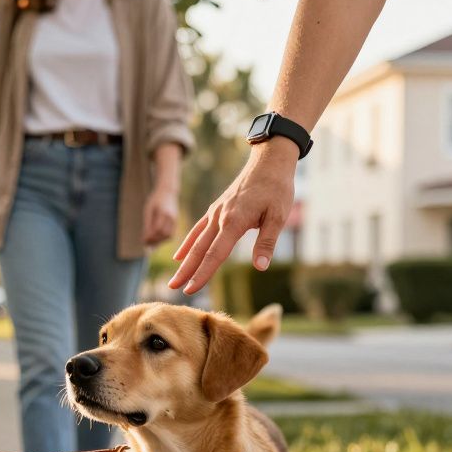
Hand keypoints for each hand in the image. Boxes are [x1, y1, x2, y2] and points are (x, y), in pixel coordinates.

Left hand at [142, 185, 178, 245]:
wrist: (168, 192)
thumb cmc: (155, 200)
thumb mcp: (148, 209)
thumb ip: (147, 223)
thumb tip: (145, 237)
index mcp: (163, 212)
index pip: (157, 229)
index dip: (151, 237)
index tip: (143, 241)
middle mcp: (171, 217)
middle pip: (164, 234)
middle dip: (155, 241)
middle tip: (146, 245)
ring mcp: (175, 220)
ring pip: (169, 236)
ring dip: (160, 242)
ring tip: (150, 243)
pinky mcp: (176, 222)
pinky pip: (171, 234)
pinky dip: (164, 239)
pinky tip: (156, 240)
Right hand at [167, 140, 297, 294]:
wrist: (269, 161)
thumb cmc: (277, 188)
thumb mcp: (279, 215)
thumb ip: (267, 242)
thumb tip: (261, 267)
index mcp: (234, 221)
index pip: (215, 254)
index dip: (202, 274)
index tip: (191, 289)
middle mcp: (220, 217)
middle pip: (199, 249)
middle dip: (185, 271)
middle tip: (172, 288)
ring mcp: (215, 212)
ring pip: (195, 240)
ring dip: (183, 261)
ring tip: (173, 278)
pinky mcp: (216, 208)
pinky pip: (198, 228)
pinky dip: (187, 243)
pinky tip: (179, 255)